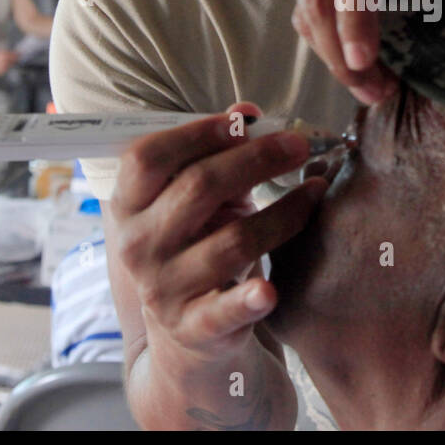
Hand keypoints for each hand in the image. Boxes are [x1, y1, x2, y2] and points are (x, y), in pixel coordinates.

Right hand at [110, 101, 324, 368]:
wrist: (185, 332)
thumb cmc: (195, 244)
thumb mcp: (196, 199)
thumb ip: (216, 154)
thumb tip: (247, 112)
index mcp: (128, 205)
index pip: (148, 158)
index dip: (196, 133)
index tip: (244, 122)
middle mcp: (138, 246)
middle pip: (198, 188)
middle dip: (256, 159)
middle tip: (299, 145)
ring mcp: (164, 289)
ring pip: (231, 240)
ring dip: (284, 212)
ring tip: (316, 191)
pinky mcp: (196, 328)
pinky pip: (225, 310)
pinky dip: (248, 299)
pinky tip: (270, 289)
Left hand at [292, 0, 444, 103]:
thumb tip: (380, 34)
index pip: (314, 4)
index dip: (332, 53)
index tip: (370, 82)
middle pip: (311, 9)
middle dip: (335, 62)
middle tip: (374, 92)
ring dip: (342, 53)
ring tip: (375, 85)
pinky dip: (354, 21)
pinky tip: (365, 56)